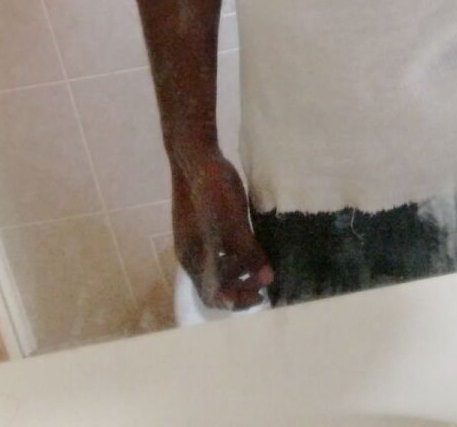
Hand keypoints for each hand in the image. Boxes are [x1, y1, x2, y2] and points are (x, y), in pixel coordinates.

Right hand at [172, 151, 272, 309]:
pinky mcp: (201, 222)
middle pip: (214, 284)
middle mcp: (191, 254)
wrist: (195, 154)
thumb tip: (266, 278)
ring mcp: (194, 238)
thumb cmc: (212, 191)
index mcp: (194, 259)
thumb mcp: (232, 224)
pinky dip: (234, 256)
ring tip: (261, 264)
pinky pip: (217, 251)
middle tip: (265, 281)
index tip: (263, 295)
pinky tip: (249, 244)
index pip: (214, 295)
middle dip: (240, 287)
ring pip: (216, 267)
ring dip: (238, 272)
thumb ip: (247, 252)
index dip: (238, 301)